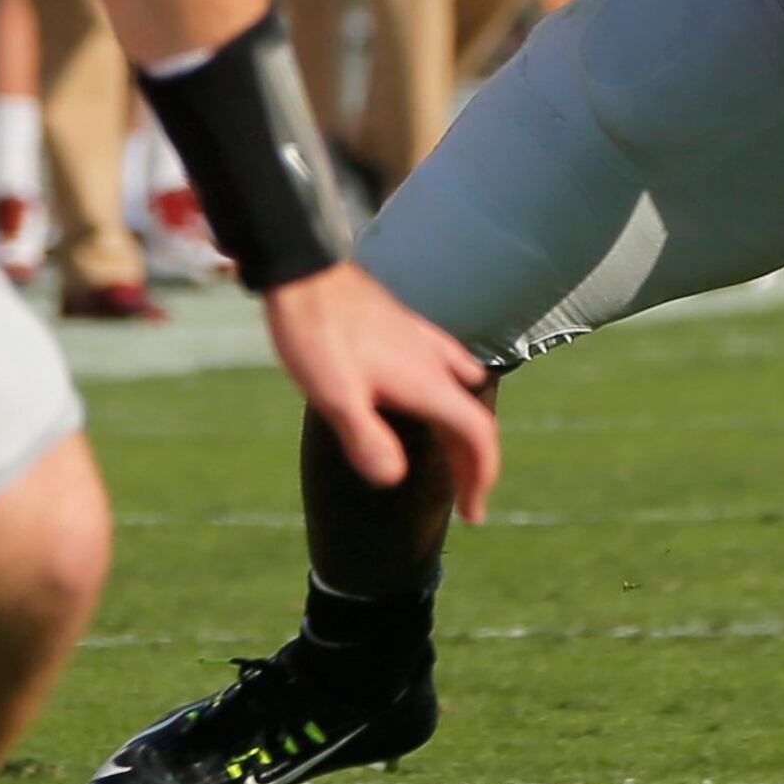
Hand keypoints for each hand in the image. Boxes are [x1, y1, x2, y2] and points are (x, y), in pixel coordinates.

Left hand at [261, 263, 500, 521]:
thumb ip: (365, 438)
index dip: (481, 476)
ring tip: (450, 453)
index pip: (476, 434)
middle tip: (464, 499)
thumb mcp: (333, 395)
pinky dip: (450, 393)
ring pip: (462, 390)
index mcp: (425, 381)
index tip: (473, 513)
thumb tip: (394, 478)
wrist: (302, 270)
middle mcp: (433, 359)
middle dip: (473, 462)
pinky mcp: (403, 325)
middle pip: (472, 417)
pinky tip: (429, 392)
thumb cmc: (314, 334)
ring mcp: (421, 339)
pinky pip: (445, 365)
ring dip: (462, 428)